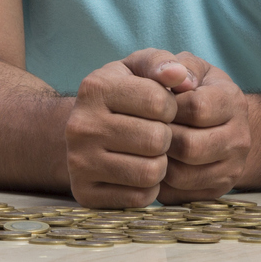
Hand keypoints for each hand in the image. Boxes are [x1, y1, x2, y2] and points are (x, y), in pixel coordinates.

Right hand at [64, 54, 179, 206]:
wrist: (83, 132)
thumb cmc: (121, 95)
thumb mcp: (136, 68)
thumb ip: (160, 63)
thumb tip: (181, 76)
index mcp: (95, 87)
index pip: (160, 102)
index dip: (171, 107)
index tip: (160, 108)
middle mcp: (81, 125)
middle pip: (157, 140)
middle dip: (166, 138)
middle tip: (156, 134)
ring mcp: (79, 162)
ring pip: (150, 172)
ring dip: (159, 164)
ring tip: (149, 153)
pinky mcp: (85, 193)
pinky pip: (139, 198)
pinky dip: (147, 189)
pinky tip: (137, 173)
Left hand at [123, 50, 254, 200]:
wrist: (216, 122)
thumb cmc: (192, 89)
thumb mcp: (189, 67)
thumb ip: (178, 64)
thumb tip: (173, 74)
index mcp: (233, 101)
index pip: (197, 108)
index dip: (167, 107)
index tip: (154, 104)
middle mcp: (240, 138)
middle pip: (190, 147)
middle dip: (161, 138)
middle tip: (145, 129)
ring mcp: (232, 169)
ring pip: (184, 175)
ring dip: (158, 162)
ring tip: (148, 147)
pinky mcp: (217, 192)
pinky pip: (180, 195)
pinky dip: (160, 182)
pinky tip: (155, 164)